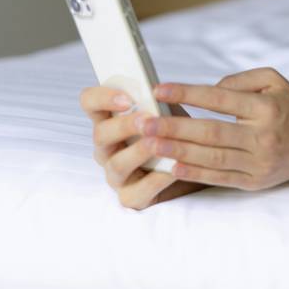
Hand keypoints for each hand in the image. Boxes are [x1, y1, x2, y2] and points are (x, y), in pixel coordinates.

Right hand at [79, 85, 205, 209]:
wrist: (198, 166)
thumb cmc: (176, 133)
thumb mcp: (168, 112)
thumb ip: (157, 102)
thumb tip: (156, 91)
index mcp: (110, 121)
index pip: (90, 103)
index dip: (102, 97)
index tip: (127, 97)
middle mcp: (107, 149)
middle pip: (101, 135)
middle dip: (124, 125)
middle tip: (147, 119)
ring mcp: (116, 175)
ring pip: (117, 164)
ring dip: (138, 152)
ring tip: (157, 143)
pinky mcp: (131, 197)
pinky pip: (138, 192)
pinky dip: (156, 180)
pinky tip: (172, 169)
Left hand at [141, 68, 288, 191]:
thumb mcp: (274, 81)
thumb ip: (240, 80)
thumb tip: (207, 88)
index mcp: (266, 107)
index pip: (220, 98)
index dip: (188, 93)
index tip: (159, 89)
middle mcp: (263, 135)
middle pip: (212, 131)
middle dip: (175, 127)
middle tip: (144, 123)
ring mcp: (260, 161)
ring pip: (213, 157)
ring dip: (178, 151)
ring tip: (151, 145)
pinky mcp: (255, 181)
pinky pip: (221, 178)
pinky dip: (196, 173)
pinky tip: (173, 167)